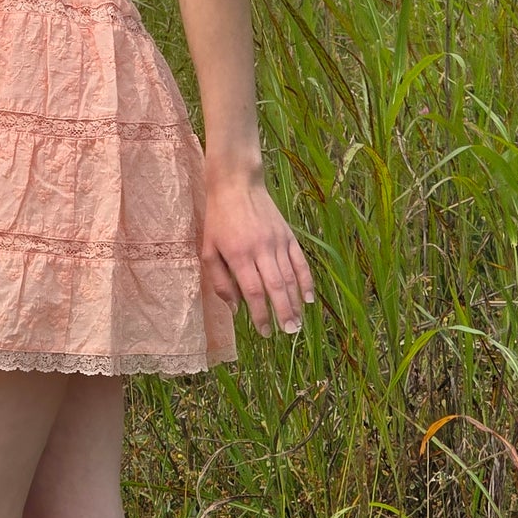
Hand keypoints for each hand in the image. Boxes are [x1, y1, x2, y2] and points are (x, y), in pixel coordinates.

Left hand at [201, 176, 315, 337]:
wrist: (236, 184)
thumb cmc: (218, 219)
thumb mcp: (208, 249)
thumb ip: (220, 280)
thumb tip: (236, 308)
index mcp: (238, 255)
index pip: (253, 292)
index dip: (260, 314)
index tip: (264, 332)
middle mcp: (261, 249)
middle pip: (276, 287)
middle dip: (283, 313)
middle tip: (289, 333)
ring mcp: (277, 241)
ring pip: (290, 277)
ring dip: (295, 302)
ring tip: (297, 322)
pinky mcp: (288, 235)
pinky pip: (300, 261)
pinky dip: (306, 280)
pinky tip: (308, 298)